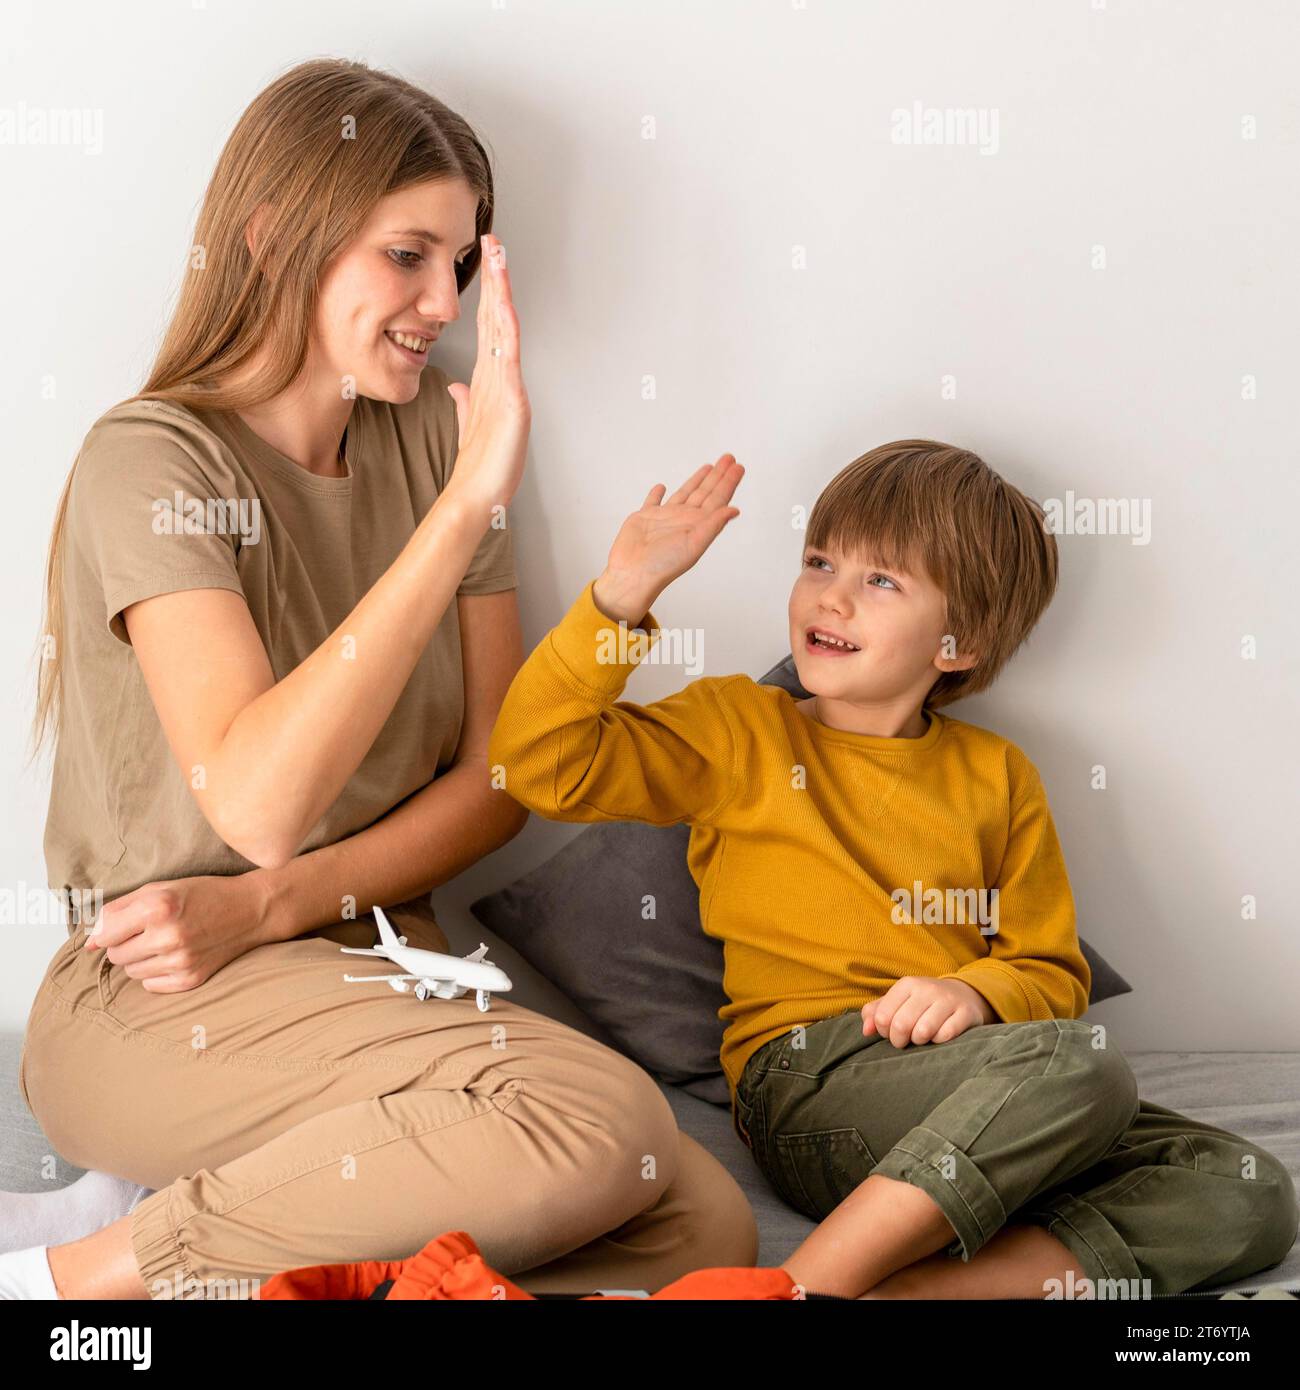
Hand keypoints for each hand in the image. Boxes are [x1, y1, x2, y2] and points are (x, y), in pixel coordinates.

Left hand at [82, 872, 277, 992]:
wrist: (250, 910)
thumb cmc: (203, 895)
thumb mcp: (160, 888)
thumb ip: (118, 911)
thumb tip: (88, 943)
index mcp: (157, 907)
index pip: (104, 933)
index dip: (108, 929)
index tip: (120, 926)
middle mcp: (167, 936)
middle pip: (115, 955)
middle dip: (126, 943)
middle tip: (150, 930)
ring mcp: (179, 961)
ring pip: (131, 971)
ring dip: (141, 958)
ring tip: (165, 942)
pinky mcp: (189, 979)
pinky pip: (150, 984)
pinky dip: (156, 972)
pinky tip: (176, 955)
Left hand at [443, 234, 530, 518]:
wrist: (477, 494)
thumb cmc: (482, 465)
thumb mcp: (468, 423)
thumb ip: (464, 401)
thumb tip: (455, 385)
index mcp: (489, 380)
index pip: (488, 326)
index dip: (486, 291)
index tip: (484, 259)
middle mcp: (502, 378)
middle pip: (499, 318)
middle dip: (497, 279)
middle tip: (494, 241)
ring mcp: (510, 389)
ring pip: (506, 331)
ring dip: (503, 294)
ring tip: (501, 260)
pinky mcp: (513, 405)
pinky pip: (510, 363)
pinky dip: (510, 335)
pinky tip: (509, 311)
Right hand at [592, 456, 743, 622]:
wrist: (633, 573)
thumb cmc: (663, 564)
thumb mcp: (694, 544)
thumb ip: (713, 525)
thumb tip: (735, 510)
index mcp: (698, 525)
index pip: (718, 499)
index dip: (728, 482)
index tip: (738, 466)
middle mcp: (684, 519)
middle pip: (705, 492)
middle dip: (718, 475)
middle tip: (729, 458)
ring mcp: (664, 518)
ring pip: (685, 493)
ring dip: (697, 480)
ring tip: (708, 466)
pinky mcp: (645, 517)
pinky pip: (653, 501)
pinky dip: (657, 494)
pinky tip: (662, 487)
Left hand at [861, 977, 995, 1047]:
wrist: (964, 995)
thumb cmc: (923, 1003)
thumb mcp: (898, 1001)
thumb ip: (876, 1012)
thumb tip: (866, 1031)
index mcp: (907, 984)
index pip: (882, 1016)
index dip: (884, 1031)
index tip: (890, 1032)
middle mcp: (927, 989)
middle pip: (901, 1025)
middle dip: (899, 1040)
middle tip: (904, 1040)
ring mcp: (948, 1000)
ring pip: (923, 1032)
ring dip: (919, 1042)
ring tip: (921, 1038)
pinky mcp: (966, 1013)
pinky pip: (946, 1035)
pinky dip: (939, 1041)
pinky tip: (939, 1036)